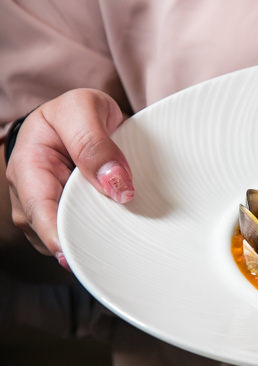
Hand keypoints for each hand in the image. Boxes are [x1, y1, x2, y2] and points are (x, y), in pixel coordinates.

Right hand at [6, 89, 133, 265]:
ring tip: (121, 223)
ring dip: (97, 237)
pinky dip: (102, 235)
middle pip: (56, 233)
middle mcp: (30, 196)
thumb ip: (95, 143)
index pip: (38, 211)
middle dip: (85, 240)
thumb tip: (115, 187)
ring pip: (71, 239)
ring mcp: (47, 213)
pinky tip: (117, 225)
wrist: (80, 119)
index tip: (74, 256)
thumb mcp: (84, 109)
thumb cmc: (75, 113)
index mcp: (28, 167)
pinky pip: (83, 238)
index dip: (57, 236)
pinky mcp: (67, 221)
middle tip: (119, 239)